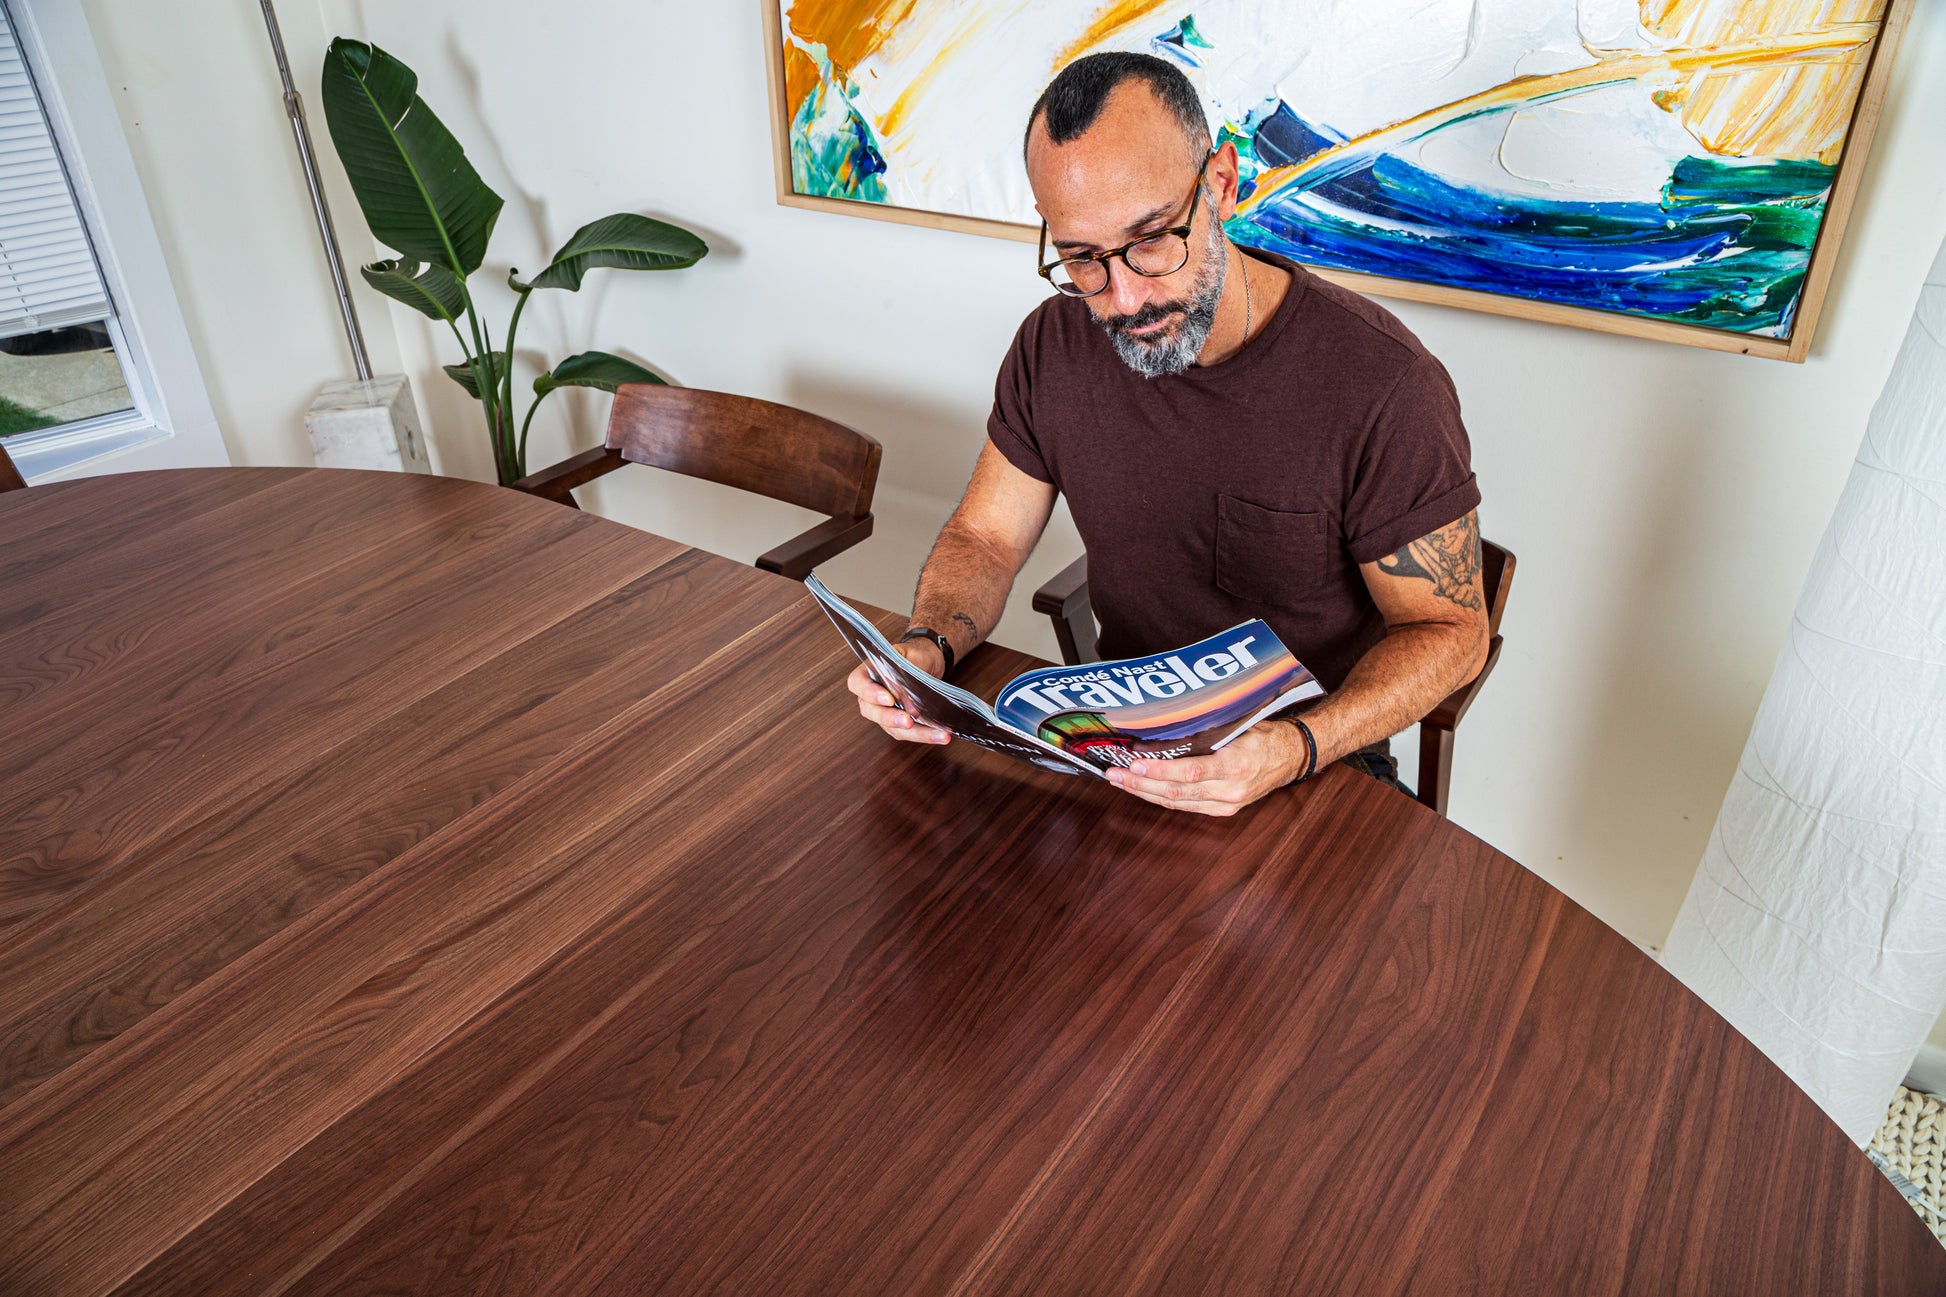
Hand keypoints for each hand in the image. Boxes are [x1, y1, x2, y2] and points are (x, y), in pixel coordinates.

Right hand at [846, 641, 950, 744]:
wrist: (930, 663)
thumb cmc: (918, 655)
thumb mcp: (913, 658)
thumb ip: (905, 675)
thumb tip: (905, 702)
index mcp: (869, 671)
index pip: (857, 683)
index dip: (869, 692)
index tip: (888, 699)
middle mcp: (872, 694)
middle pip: (871, 711)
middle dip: (891, 718)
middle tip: (908, 721)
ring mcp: (883, 710)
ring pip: (891, 727)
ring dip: (914, 733)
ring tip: (938, 734)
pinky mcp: (897, 723)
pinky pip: (907, 733)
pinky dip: (924, 734)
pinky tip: (940, 734)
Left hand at [1104, 722, 1306, 815]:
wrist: (1292, 757)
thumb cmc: (1265, 736)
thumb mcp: (1239, 725)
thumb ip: (1208, 731)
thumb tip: (1167, 726)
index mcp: (1236, 765)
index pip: (1191, 772)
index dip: (1160, 772)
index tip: (1134, 764)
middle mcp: (1231, 790)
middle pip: (1177, 793)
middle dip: (1141, 785)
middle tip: (1114, 775)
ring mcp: (1227, 804)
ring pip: (1178, 803)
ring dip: (1145, 793)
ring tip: (1120, 782)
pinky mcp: (1224, 810)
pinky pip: (1186, 807)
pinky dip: (1161, 798)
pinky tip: (1143, 790)